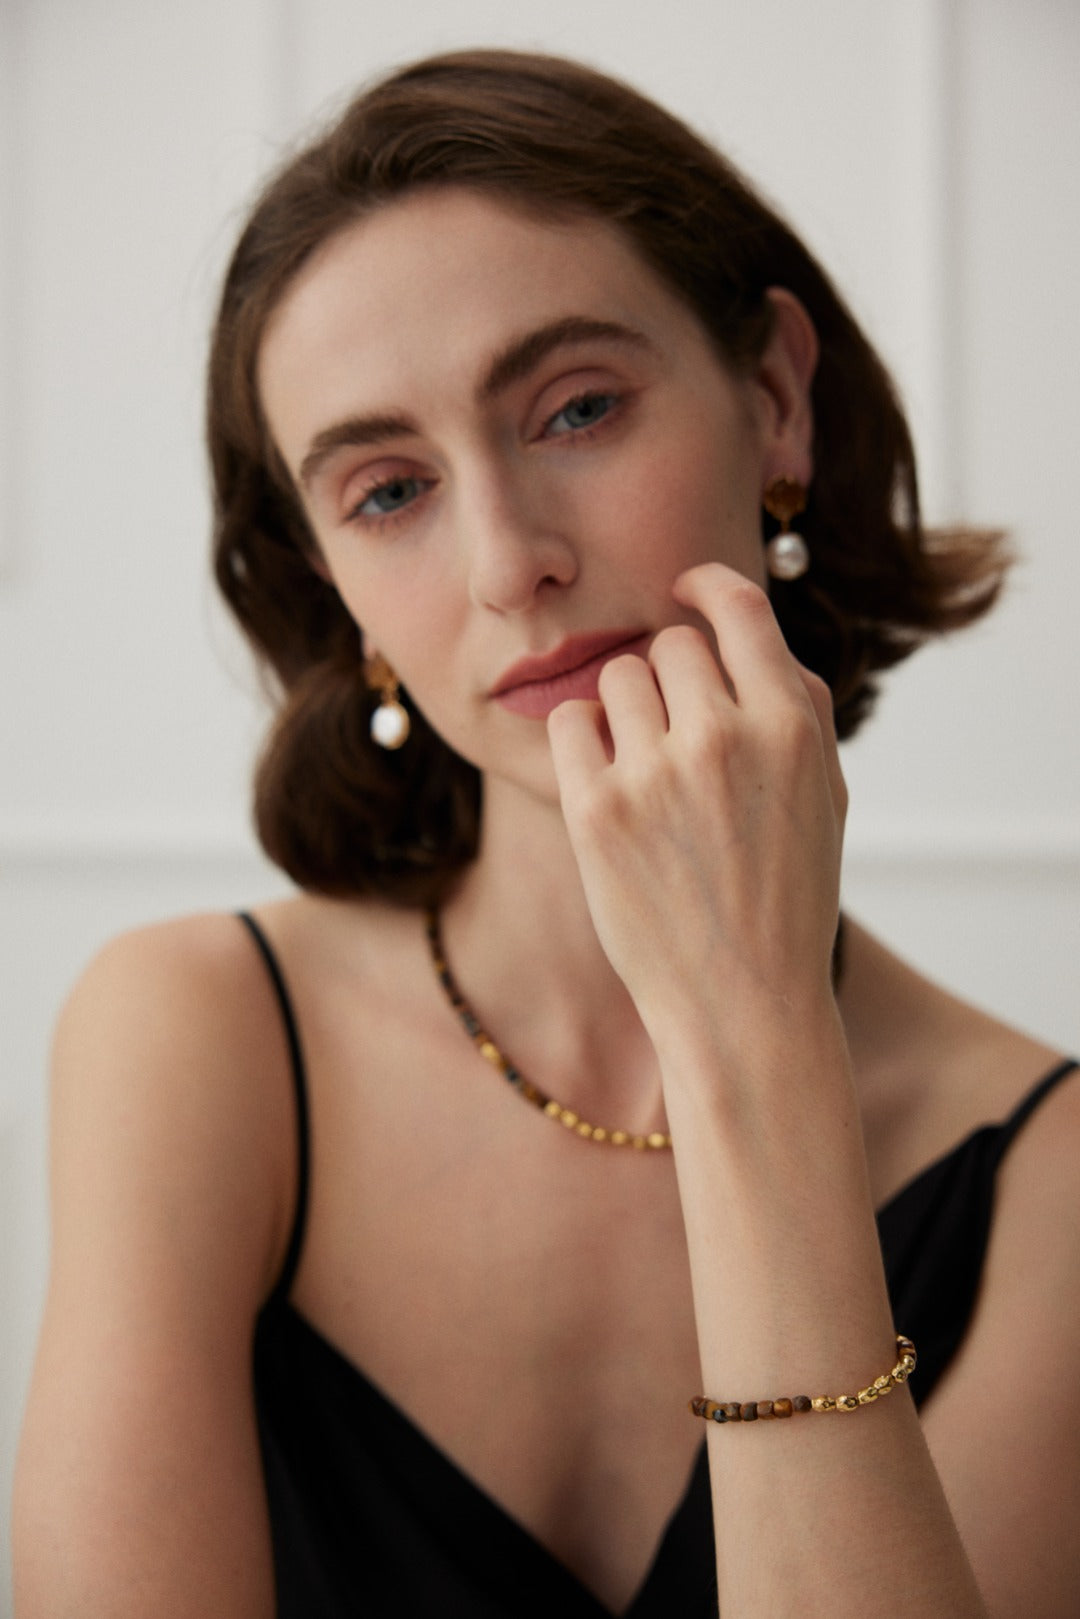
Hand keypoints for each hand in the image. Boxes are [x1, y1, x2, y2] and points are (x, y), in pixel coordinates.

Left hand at [547, 563, 846, 1038]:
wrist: (742, 1002)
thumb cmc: (787, 896)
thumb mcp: (825, 795)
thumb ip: (798, 705)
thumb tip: (750, 632)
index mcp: (789, 726)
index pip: (738, 606)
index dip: (705, 585)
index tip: (683, 588)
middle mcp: (722, 738)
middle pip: (669, 643)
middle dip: (669, 675)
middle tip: (675, 730)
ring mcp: (654, 773)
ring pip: (617, 677)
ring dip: (626, 708)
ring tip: (646, 769)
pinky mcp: (595, 811)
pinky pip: (570, 722)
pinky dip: (583, 739)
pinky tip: (606, 779)